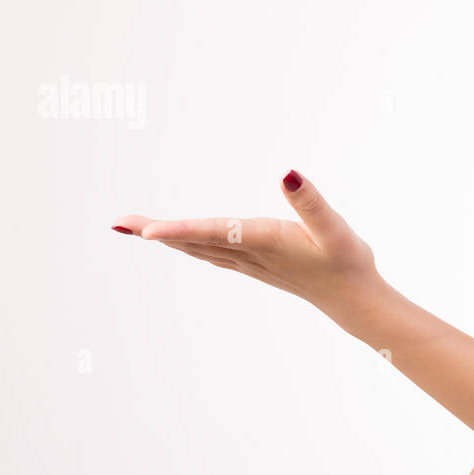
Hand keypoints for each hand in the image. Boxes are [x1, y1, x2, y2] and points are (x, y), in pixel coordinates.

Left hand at [111, 169, 378, 312]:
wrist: (356, 301)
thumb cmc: (348, 264)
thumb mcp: (334, 228)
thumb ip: (310, 201)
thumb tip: (287, 173)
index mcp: (264, 241)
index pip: (213, 233)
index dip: (178, 231)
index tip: (145, 232)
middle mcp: (250, 253)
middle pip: (193, 241)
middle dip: (154, 231)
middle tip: (118, 222)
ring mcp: (250, 262)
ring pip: (198, 248)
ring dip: (166, 238)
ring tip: (134, 229)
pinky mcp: (256, 264)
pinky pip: (211, 253)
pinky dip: (188, 245)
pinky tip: (179, 243)